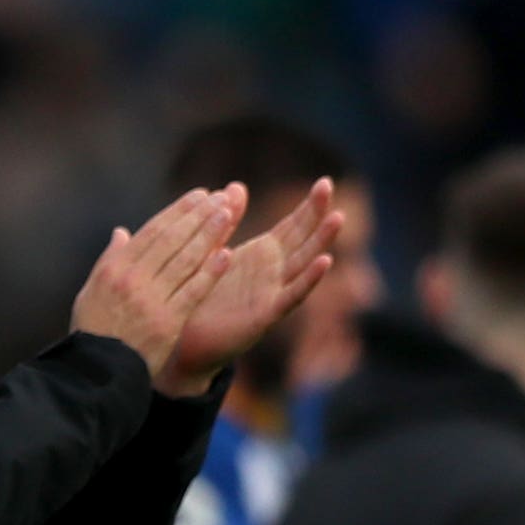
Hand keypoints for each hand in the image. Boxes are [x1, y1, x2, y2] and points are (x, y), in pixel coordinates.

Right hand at [71, 186, 244, 380]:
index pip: (152, 231)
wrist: (97, 372)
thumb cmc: (93, 331)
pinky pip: (193, 291)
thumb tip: (122, 232)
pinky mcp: (168, 321)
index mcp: (115, 269)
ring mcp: (151, 300)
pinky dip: (210, 271)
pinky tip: (226, 253)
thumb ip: (109, 260)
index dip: (178, 211)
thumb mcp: (91, 292)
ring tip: (227, 214)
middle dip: (198, 216)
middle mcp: (133, 280)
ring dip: (209, 234)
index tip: (199, 196)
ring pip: (185, 260)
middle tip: (220, 198)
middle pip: (172, 240)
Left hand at [171, 179, 341, 382]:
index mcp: (262, 256)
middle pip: (303, 239)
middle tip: (329, 185)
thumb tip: (236, 185)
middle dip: (317, 213)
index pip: (293, 226)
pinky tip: (325, 262)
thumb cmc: (201, 298)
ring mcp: (272, 294)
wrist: (186, 343)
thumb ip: (227, 222)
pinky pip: (292, 296)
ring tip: (337, 217)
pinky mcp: (265, 316)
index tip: (325, 181)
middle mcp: (273, 273)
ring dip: (322, 241)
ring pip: (303, 263)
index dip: (309, 206)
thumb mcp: (215, 252)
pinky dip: (309, 279)